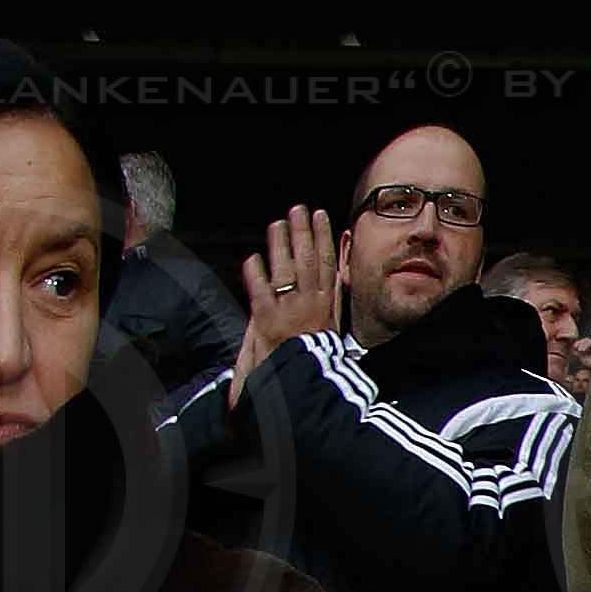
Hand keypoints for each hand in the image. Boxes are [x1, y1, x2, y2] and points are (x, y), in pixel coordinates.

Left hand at [234, 202, 333, 391]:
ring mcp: (290, 310)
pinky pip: (261, 293)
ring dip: (281, 245)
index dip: (324, 237)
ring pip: (286, 271)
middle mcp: (310, 303)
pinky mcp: (268, 321)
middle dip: (303, 232)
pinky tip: (252, 258)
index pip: (327, 263)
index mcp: (327, 304)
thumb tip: (338, 277)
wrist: (306, 383)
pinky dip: (256, 276)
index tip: (321, 216)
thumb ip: (333, 303)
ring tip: (277, 223)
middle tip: (298, 208)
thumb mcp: (335, 330)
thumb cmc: (320, 359)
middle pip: (307, 261)